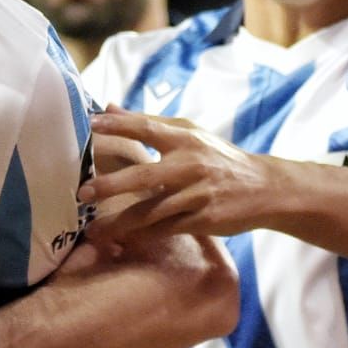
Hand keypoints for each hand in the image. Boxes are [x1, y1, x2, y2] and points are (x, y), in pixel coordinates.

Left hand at [81, 109, 276, 242]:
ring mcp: (198, 194)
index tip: (91, 125)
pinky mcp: (204, 219)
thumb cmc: (218, 157)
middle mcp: (191, 164)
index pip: (147, 128)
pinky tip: (121, 240)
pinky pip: (167, 229)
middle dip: (112, 185)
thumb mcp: (190, 134)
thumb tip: (108, 107)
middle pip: (145, 176)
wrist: (264, 188)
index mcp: (185, 138)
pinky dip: (143, 236)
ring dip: (120, 221)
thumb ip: (149, 123)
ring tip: (93, 229)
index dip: (119, 125)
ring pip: (153, 211)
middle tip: (83, 193)